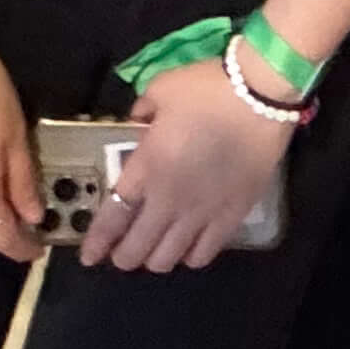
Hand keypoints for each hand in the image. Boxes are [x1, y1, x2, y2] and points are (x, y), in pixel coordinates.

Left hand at [70, 57, 292, 273]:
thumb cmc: (207, 89)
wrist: (261, 95)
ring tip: (155, 252)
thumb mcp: (161, 89)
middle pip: (137, 247)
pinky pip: (205, 253)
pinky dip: (190, 257)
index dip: (98, 242)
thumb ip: (141, 111)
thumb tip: (138, 124)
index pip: (113, 217)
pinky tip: (188, 249)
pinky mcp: (232, 216)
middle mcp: (169, 200)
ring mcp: (202, 212)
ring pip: (168, 258)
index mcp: (147, 168)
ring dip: (155, 259)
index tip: (89, 256)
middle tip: (121, 254)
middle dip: (123, 257)